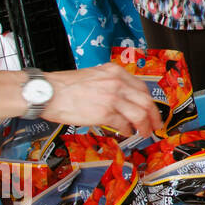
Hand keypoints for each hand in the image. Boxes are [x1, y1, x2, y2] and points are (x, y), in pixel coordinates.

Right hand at [45, 64, 161, 137]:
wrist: (48, 92)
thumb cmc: (65, 86)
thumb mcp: (94, 75)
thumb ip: (110, 82)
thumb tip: (123, 96)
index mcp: (115, 72)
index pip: (142, 87)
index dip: (150, 101)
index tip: (152, 110)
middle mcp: (117, 83)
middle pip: (146, 101)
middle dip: (154, 116)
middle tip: (156, 125)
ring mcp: (112, 98)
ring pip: (139, 113)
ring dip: (144, 125)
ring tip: (144, 132)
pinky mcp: (104, 113)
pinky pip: (124, 123)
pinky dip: (128, 130)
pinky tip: (126, 132)